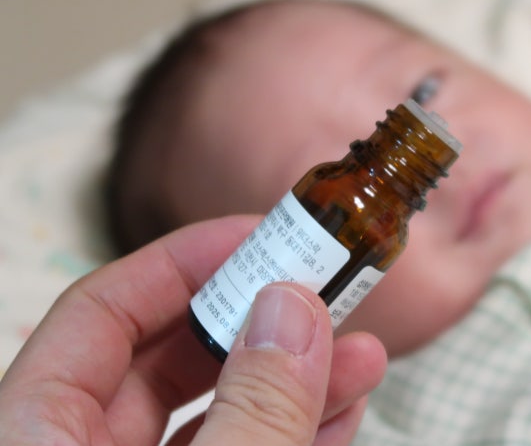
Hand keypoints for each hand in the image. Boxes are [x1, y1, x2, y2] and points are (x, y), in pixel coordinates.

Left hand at [0, 216, 386, 444]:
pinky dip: (293, 433)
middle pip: (168, 357)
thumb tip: (290, 309)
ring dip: (296, 379)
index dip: (182, 261)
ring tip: (362, 352)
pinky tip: (344, 408)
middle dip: (256, 319)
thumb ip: (249, 410)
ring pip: (218, 413)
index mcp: (37, 438)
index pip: (99, 312)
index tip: (260, 236)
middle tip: (322, 288)